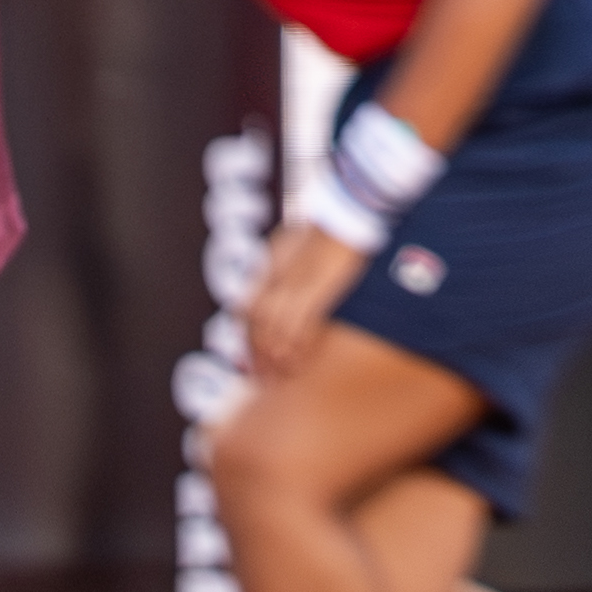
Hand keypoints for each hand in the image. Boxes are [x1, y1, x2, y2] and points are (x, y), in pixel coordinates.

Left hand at [245, 221, 366, 378]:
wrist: (345, 212)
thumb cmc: (325, 224)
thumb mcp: (291, 240)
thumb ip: (279, 261)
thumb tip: (271, 275)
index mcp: (268, 266)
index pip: (245, 310)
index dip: (246, 338)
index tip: (249, 359)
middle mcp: (276, 278)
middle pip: (257, 325)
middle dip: (257, 355)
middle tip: (260, 379)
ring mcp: (295, 285)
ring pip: (275, 331)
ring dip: (274, 358)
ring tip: (276, 380)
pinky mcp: (317, 291)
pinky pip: (301, 328)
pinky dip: (297, 349)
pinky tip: (298, 364)